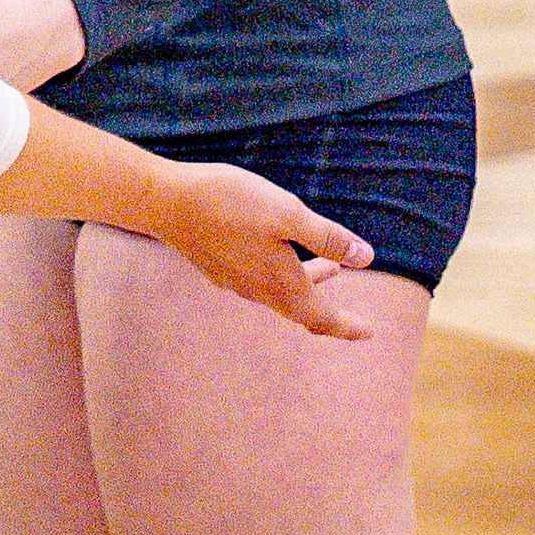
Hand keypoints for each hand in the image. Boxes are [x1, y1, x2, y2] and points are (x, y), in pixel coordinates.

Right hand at [148, 156, 374, 340]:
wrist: (166, 202)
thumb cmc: (230, 203)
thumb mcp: (288, 214)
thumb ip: (327, 237)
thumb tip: (367, 257)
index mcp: (280, 284)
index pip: (322, 318)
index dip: (347, 327)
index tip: (368, 332)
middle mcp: (257, 291)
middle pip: (301, 310)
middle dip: (329, 311)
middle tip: (352, 318)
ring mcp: (234, 281)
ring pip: (280, 294)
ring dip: (307, 285)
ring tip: (329, 267)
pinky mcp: (217, 268)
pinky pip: (258, 282)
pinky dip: (280, 275)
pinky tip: (277, 253)